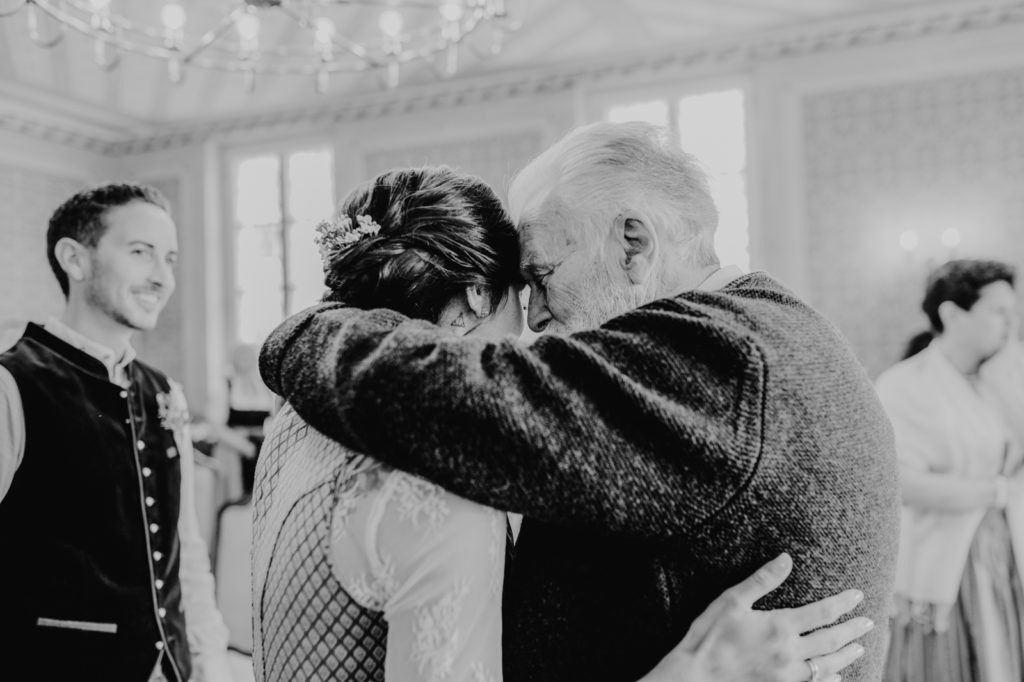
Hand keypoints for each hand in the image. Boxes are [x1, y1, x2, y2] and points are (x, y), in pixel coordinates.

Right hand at [643, 554, 869, 681]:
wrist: (695, 675)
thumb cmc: (709, 634)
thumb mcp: (731, 600)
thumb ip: (762, 580)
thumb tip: (786, 558)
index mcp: (779, 627)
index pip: (822, 613)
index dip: (843, 604)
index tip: (858, 596)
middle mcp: (789, 653)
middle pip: (831, 641)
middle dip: (853, 630)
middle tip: (869, 622)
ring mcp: (787, 675)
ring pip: (827, 665)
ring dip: (846, 655)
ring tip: (859, 646)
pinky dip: (829, 680)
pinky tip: (835, 676)